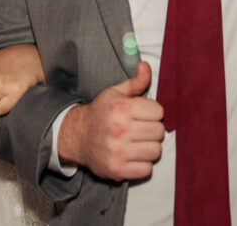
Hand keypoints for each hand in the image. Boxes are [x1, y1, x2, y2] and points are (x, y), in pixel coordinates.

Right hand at [57, 61, 164, 180]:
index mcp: (121, 108)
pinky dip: (143, 164)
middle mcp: (119, 130)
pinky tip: (133, 155)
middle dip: (152, 129)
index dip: (153, 112)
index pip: (159, 112)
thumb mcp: (115, 93)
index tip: (143, 115)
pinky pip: (146, 169)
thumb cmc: (100, 113)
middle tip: (141, 129)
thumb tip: (146, 66)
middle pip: (159, 132)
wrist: (77, 136)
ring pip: (155, 151)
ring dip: (149, 147)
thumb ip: (135, 82)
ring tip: (138, 142)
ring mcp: (118, 152)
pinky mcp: (117, 170)